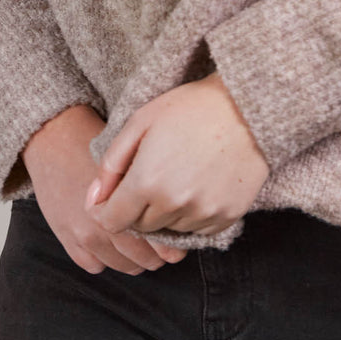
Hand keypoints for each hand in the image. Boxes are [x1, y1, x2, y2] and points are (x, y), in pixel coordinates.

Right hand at [21, 104, 188, 274]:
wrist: (54, 138)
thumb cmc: (95, 142)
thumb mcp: (130, 157)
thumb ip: (150, 188)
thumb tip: (175, 211)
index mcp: (123, 203)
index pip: (156, 241)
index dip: (171, 246)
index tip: (177, 245)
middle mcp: (103, 223)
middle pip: (142, 258)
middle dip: (156, 256)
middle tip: (162, 249)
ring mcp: (83, 234)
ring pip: (121, 265)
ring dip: (132, 260)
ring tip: (137, 246)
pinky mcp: (65, 238)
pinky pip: (93, 265)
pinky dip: (104, 258)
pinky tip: (108, 243)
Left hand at [83, 73, 269, 237]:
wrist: (248, 107)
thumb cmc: (190, 108)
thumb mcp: (141, 122)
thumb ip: (111, 164)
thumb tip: (92, 199)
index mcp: (146, 182)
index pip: (112, 222)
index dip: (107, 210)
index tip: (113, 196)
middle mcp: (174, 205)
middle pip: (140, 228)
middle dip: (136, 210)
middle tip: (148, 178)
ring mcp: (202, 214)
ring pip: (168, 231)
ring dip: (165, 214)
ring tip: (176, 178)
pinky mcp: (227, 218)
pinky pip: (197, 232)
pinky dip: (191, 217)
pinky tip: (197, 187)